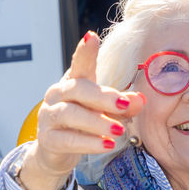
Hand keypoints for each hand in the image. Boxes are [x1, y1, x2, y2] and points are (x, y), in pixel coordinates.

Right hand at [16, 31, 144, 189]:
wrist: (56, 151)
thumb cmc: (82, 125)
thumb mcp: (106, 112)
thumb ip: (123, 105)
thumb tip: (141, 100)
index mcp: (73, 83)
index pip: (79, 65)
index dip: (85, 52)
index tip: (91, 38)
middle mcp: (57, 95)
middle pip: (77, 89)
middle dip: (102, 97)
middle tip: (124, 104)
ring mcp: (49, 117)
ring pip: (70, 114)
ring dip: (97, 122)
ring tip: (119, 130)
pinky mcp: (48, 140)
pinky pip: (67, 140)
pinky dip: (89, 143)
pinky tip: (107, 145)